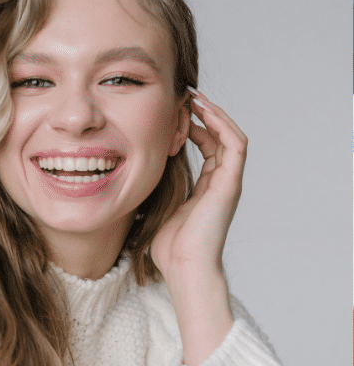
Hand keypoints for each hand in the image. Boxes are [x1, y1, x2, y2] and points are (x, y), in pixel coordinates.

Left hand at [150, 88, 247, 282]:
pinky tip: (203, 112)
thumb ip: (153, 191)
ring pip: (231, 136)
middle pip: (220, 137)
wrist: (184, 268)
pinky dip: (222, 124)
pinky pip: (235, 144)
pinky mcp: (230, 183)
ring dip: (215, 114)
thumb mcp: (157, 210)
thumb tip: (129, 179)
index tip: (175, 112)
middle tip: (185, 97)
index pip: (207, 147)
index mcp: (207, 189)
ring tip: (195, 98)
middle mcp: (221, 183)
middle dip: (204, 115)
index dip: (194, 127)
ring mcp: (228, 182)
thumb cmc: (169, 248)